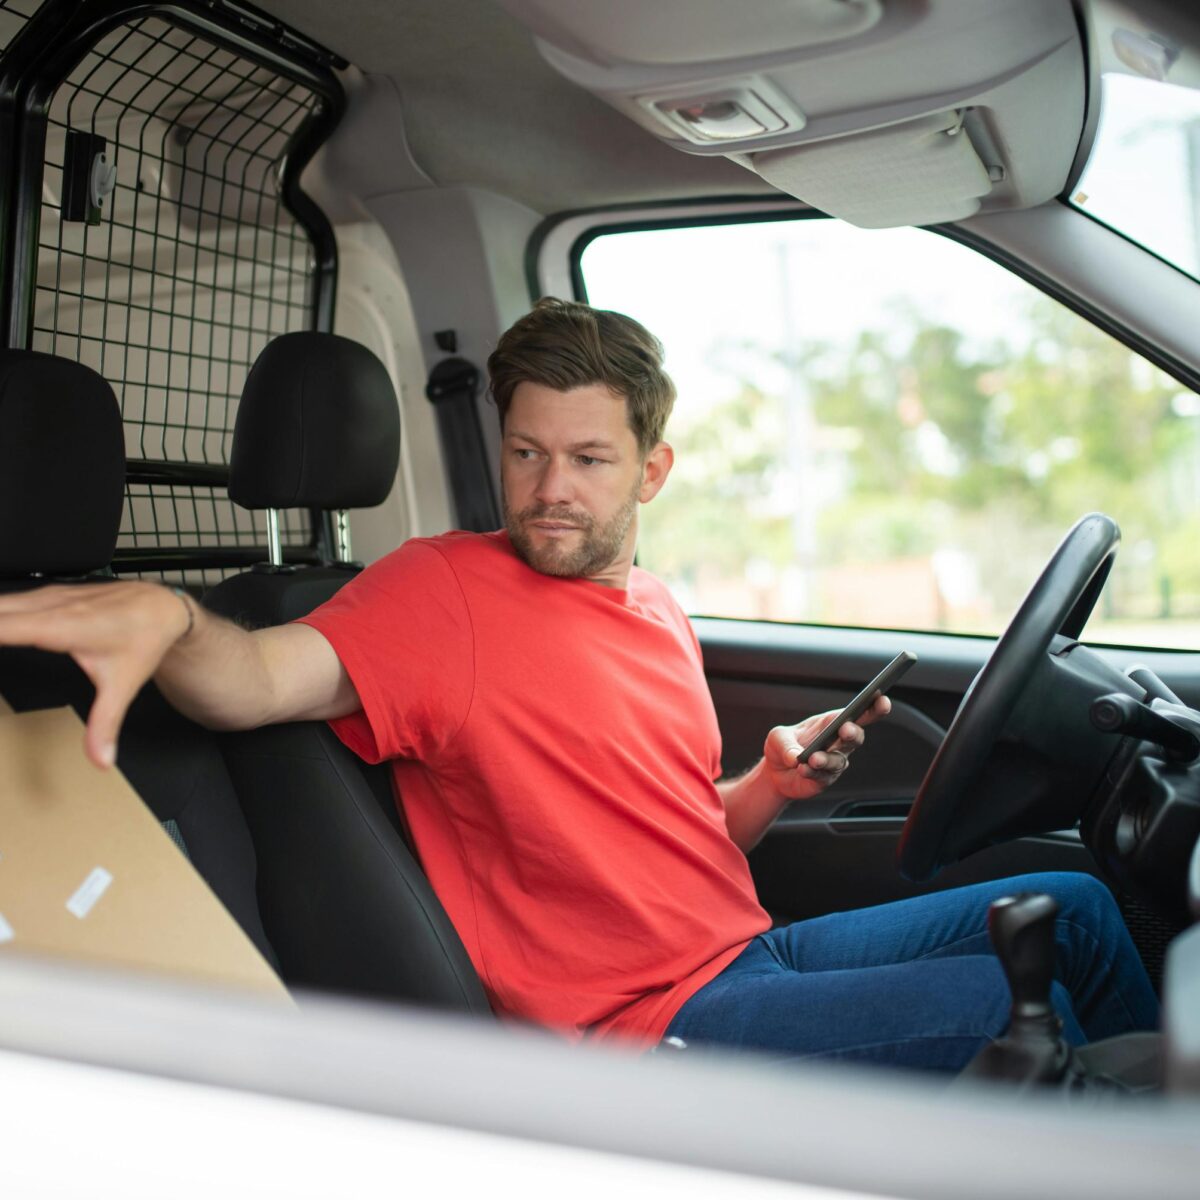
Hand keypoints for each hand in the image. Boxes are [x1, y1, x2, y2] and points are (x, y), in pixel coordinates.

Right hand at [0, 582, 191, 768]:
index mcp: (60, 625)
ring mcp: (45, 595)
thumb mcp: (124, 684)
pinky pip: (6, 599)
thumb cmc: (143, 639)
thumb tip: (101, 759)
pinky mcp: (45, 593)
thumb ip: (105, 723)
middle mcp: (48, 604)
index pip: (0, 626)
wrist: (163, 607)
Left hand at [761, 694, 891, 801]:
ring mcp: (833, 763)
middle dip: (853, 732)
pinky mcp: (825, 780)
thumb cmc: (782, 746)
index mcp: (830, 723)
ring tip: (813, 758)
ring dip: (827, 759)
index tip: (881, 699)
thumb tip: (795, 757)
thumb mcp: (777, 737)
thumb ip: (786, 744)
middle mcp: (837, 743)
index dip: (872, 707)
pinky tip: (803, 769)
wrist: (775, 773)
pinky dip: (813, 772)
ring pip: (839, 760)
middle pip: (855, 737)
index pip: (856, 713)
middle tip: (846, 729)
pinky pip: (823, 776)